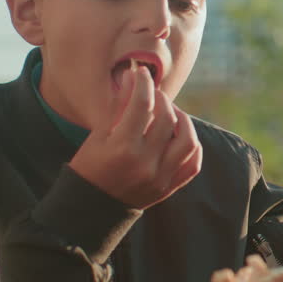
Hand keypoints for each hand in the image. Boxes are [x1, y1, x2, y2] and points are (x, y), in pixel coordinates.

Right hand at [69, 63, 201, 208]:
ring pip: (188, 141)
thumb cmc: (90, 167)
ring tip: (172, 112)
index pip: (141, 104)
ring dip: (183, 120)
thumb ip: (119, 106)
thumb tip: (133, 76)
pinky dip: (193, 145)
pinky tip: (181, 134)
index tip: (141, 73)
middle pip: (166, 119)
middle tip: (154, 93)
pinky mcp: (168, 188)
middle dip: (162, 99)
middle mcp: (145, 163)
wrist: (91, 208)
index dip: (143, 83)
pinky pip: (193, 164)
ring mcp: (160, 178)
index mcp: (122, 148)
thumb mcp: (98, 135)